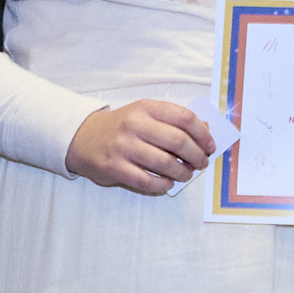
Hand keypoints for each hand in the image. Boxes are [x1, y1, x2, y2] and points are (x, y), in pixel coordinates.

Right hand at [67, 99, 214, 196]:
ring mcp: (124, 147)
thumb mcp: (144, 113)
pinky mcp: (115, 168)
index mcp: (145, 107)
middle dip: (197, 156)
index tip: (210, 146)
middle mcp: (134, 124)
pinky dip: (163, 185)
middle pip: (179, 141)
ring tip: (186, 174)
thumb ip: (172, 120)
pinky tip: (167, 183)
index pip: (184, 118)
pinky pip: (148, 181)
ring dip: (183, 173)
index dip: (203, 134)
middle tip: (201, 163)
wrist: (83, 137)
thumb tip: (205, 130)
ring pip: (166, 163)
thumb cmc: (122, 127)